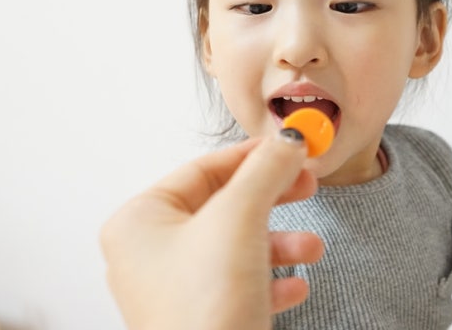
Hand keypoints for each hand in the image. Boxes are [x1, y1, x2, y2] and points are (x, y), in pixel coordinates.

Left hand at [100, 131, 323, 329]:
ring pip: (236, 246)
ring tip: (312, 248)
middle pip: (223, 206)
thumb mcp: (239, 218)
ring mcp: (174, 289)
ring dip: (280, 243)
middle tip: (307, 184)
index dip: (252, 155)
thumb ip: (265, 170)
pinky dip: (270, 281)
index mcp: (140, 222)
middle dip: (272, 199)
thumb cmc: (206, 308)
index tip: (290, 147)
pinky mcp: (199, 319)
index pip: (202, 169)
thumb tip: (287, 140)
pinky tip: (296, 286)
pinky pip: (239, 285)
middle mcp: (150, 254)